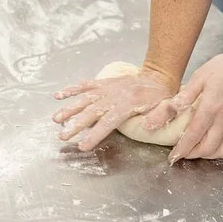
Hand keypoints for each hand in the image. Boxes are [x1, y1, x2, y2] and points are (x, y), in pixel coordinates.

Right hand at [53, 69, 174, 150]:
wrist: (157, 75)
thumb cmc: (161, 96)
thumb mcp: (166, 107)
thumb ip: (159, 117)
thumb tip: (148, 126)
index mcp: (128, 104)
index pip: (108, 122)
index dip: (95, 134)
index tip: (83, 145)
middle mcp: (114, 96)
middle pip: (91, 112)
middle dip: (76, 125)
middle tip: (63, 136)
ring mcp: (107, 88)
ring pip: (85, 98)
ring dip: (69, 109)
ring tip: (56, 120)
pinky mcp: (104, 83)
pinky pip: (85, 85)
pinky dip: (71, 89)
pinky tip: (58, 95)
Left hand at [142, 51, 222, 162]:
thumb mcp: (200, 76)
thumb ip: (185, 94)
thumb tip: (170, 108)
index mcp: (210, 108)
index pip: (194, 134)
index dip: (182, 148)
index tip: (173, 157)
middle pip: (207, 148)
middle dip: (191, 155)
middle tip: (180, 154)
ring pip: (220, 150)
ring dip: (205, 155)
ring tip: (193, 151)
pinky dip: (220, 151)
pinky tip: (211, 147)